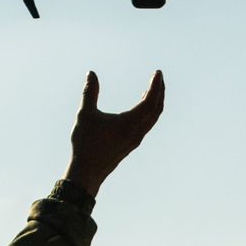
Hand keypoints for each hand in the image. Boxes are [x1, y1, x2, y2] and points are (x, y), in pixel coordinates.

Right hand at [65, 69, 164, 196]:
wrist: (87, 173)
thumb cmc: (86, 144)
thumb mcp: (85, 114)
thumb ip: (90, 92)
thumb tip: (92, 74)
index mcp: (130, 123)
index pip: (150, 101)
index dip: (155, 85)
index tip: (158, 73)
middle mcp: (137, 132)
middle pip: (156, 109)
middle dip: (160, 92)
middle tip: (159, 77)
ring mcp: (135, 140)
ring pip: (152, 118)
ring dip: (155, 102)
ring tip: (153, 89)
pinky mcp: (131, 144)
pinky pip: (146, 125)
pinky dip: (149, 113)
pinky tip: (141, 108)